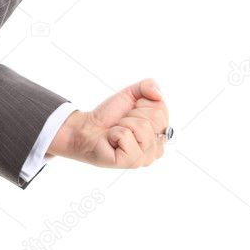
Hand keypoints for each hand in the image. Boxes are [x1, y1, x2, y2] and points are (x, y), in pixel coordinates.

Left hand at [46, 78, 168, 168]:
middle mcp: (158, 148)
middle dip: (133, 113)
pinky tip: (112, 140)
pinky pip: (126, 135)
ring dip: (124, 123)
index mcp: (162, 133)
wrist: (88, 128)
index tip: (131, 112)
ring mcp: (146, 158)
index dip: (141, 104)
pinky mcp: (131, 162)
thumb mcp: (131, 94)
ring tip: (118, 131)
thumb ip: (148, 86)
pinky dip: (115, 133)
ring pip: (142, 126)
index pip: (161, 109)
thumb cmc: (111, 115)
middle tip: (123, 122)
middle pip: (155, 117)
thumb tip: (159, 94)